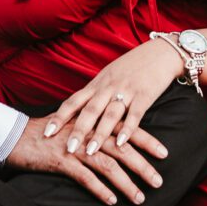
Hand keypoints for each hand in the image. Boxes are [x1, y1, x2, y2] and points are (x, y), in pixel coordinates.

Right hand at [1, 111, 163, 205]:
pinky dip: (100, 190)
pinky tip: (111, 201)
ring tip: (139, 198)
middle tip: (159, 182)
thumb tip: (114, 141)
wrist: (15, 136)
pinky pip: (85, 177)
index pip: (125, 129)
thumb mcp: (73, 127)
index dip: (146, 141)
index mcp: (92, 123)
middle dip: (143, 166)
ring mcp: (75, 147)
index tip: (165, 153)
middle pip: (122, 148)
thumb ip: (94, 131)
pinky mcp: (61, 161)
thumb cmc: (45, 133)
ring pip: (107, 165)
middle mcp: (87, 133)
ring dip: (126, 183)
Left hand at [47, 38, 184, 174]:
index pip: (73, 101)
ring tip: (90, 152)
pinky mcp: (144, 95)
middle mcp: (108, 87)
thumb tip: (77, 110)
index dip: (59, 117)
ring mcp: (126, 91)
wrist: (160, 53)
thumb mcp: (109, 76)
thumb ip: (95, 93)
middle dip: (77, 131)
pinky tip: (121, 143)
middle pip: (89, 110)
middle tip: (67, 149)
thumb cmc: (133, 66)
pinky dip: (128, 129)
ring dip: (99, 134)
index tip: (46, 133)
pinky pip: (135, 114)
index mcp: (97, 83)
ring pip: (109, 114)